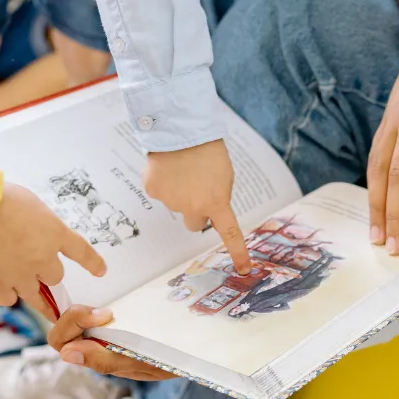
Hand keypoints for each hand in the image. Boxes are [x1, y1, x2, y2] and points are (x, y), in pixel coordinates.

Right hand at [0, 183, 105, 317]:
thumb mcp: (30, 204)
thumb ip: (39, 224)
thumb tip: (34, 232)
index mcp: (55, 234)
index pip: (82, 252)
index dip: (93, 264)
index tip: (101, 271)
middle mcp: (43, 259)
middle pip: (55, 278)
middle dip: (46, 272)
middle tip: (31, 263)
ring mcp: (20, 275)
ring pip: (35, 295)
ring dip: (30, 288)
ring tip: (20, 282)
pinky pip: (9, 299)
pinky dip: (6, 294)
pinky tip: (0, 285)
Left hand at [48, 305, 175, 380]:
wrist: (194, 350)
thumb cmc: (171, 361)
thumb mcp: (142, 363)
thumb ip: (106, 361)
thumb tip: (66, 353)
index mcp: (97, 360)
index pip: (63, 343)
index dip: (74, 325)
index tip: (104, 316)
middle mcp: (96, 349)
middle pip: (64, 330)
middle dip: (76, 315)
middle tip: (106, 312)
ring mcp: (104, 337)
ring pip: (78, 321)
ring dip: (89, 312)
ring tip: (112, 312)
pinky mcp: (116, 324)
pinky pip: (95, 316)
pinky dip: (100, 309)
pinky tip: (117, 308)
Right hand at [144, 140, 251, 272]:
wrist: (181, 129)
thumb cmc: (207, 150)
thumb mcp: (224, 176)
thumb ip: (218, 197)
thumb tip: (207, 212)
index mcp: (216, 202)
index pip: (229, 233)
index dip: (238, 252)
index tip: (245, 270)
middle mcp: (192, 207)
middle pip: (194, 224)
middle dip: (196, 213)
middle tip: (197, 189)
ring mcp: (170, 200)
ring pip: (176, 205)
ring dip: (179, 192)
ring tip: (182, 168)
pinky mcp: (152, 190)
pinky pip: (159, 192)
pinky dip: (163, 182)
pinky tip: (167, 166)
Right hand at [368, 34, 398, 255]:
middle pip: (398, 177)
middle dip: (393, 216)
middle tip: (393, 249)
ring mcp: (394, 119)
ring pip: (379, 169)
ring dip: (376, 206)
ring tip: (375, 236)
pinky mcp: (387, 118)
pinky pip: (376, 156)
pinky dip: (373, 184)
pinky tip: (374, 206)